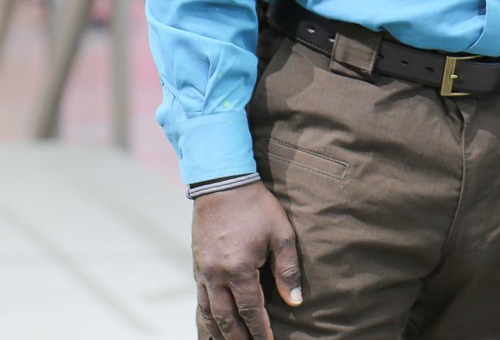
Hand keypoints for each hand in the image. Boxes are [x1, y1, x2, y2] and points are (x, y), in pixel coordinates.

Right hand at [193, 181, 301, 339]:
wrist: (223, 183)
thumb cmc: (256, 206)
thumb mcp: (281, 232)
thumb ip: (287, 268)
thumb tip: (294, 300)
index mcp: (239, 270)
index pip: (250, 310)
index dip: (260, 331)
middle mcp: (217, 276)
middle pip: (226, 319)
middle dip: (238, 338)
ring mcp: (203, 272)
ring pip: (209, 313)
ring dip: (219, 332)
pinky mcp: (196, 265)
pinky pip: (200, 299)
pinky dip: (206, 316)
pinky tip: (212, 322)